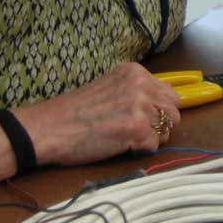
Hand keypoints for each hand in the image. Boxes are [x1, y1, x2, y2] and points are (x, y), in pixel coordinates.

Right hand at [14, 62, 181, 165]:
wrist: (49, 128)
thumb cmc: (74, 112)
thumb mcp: (109, 88)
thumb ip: (136, 91)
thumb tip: (164, 101)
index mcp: (134, 72)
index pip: (169, 92)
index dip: (159, 109)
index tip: (142, 117)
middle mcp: (140, 85)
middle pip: (174, 110)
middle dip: (160, 124)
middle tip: (136, 131)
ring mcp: (140, 106)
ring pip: (167, 128)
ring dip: (151, 138)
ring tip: (127, 138)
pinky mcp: (136, 128)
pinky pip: (154, 145)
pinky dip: (140, 150)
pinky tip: (120, 144)